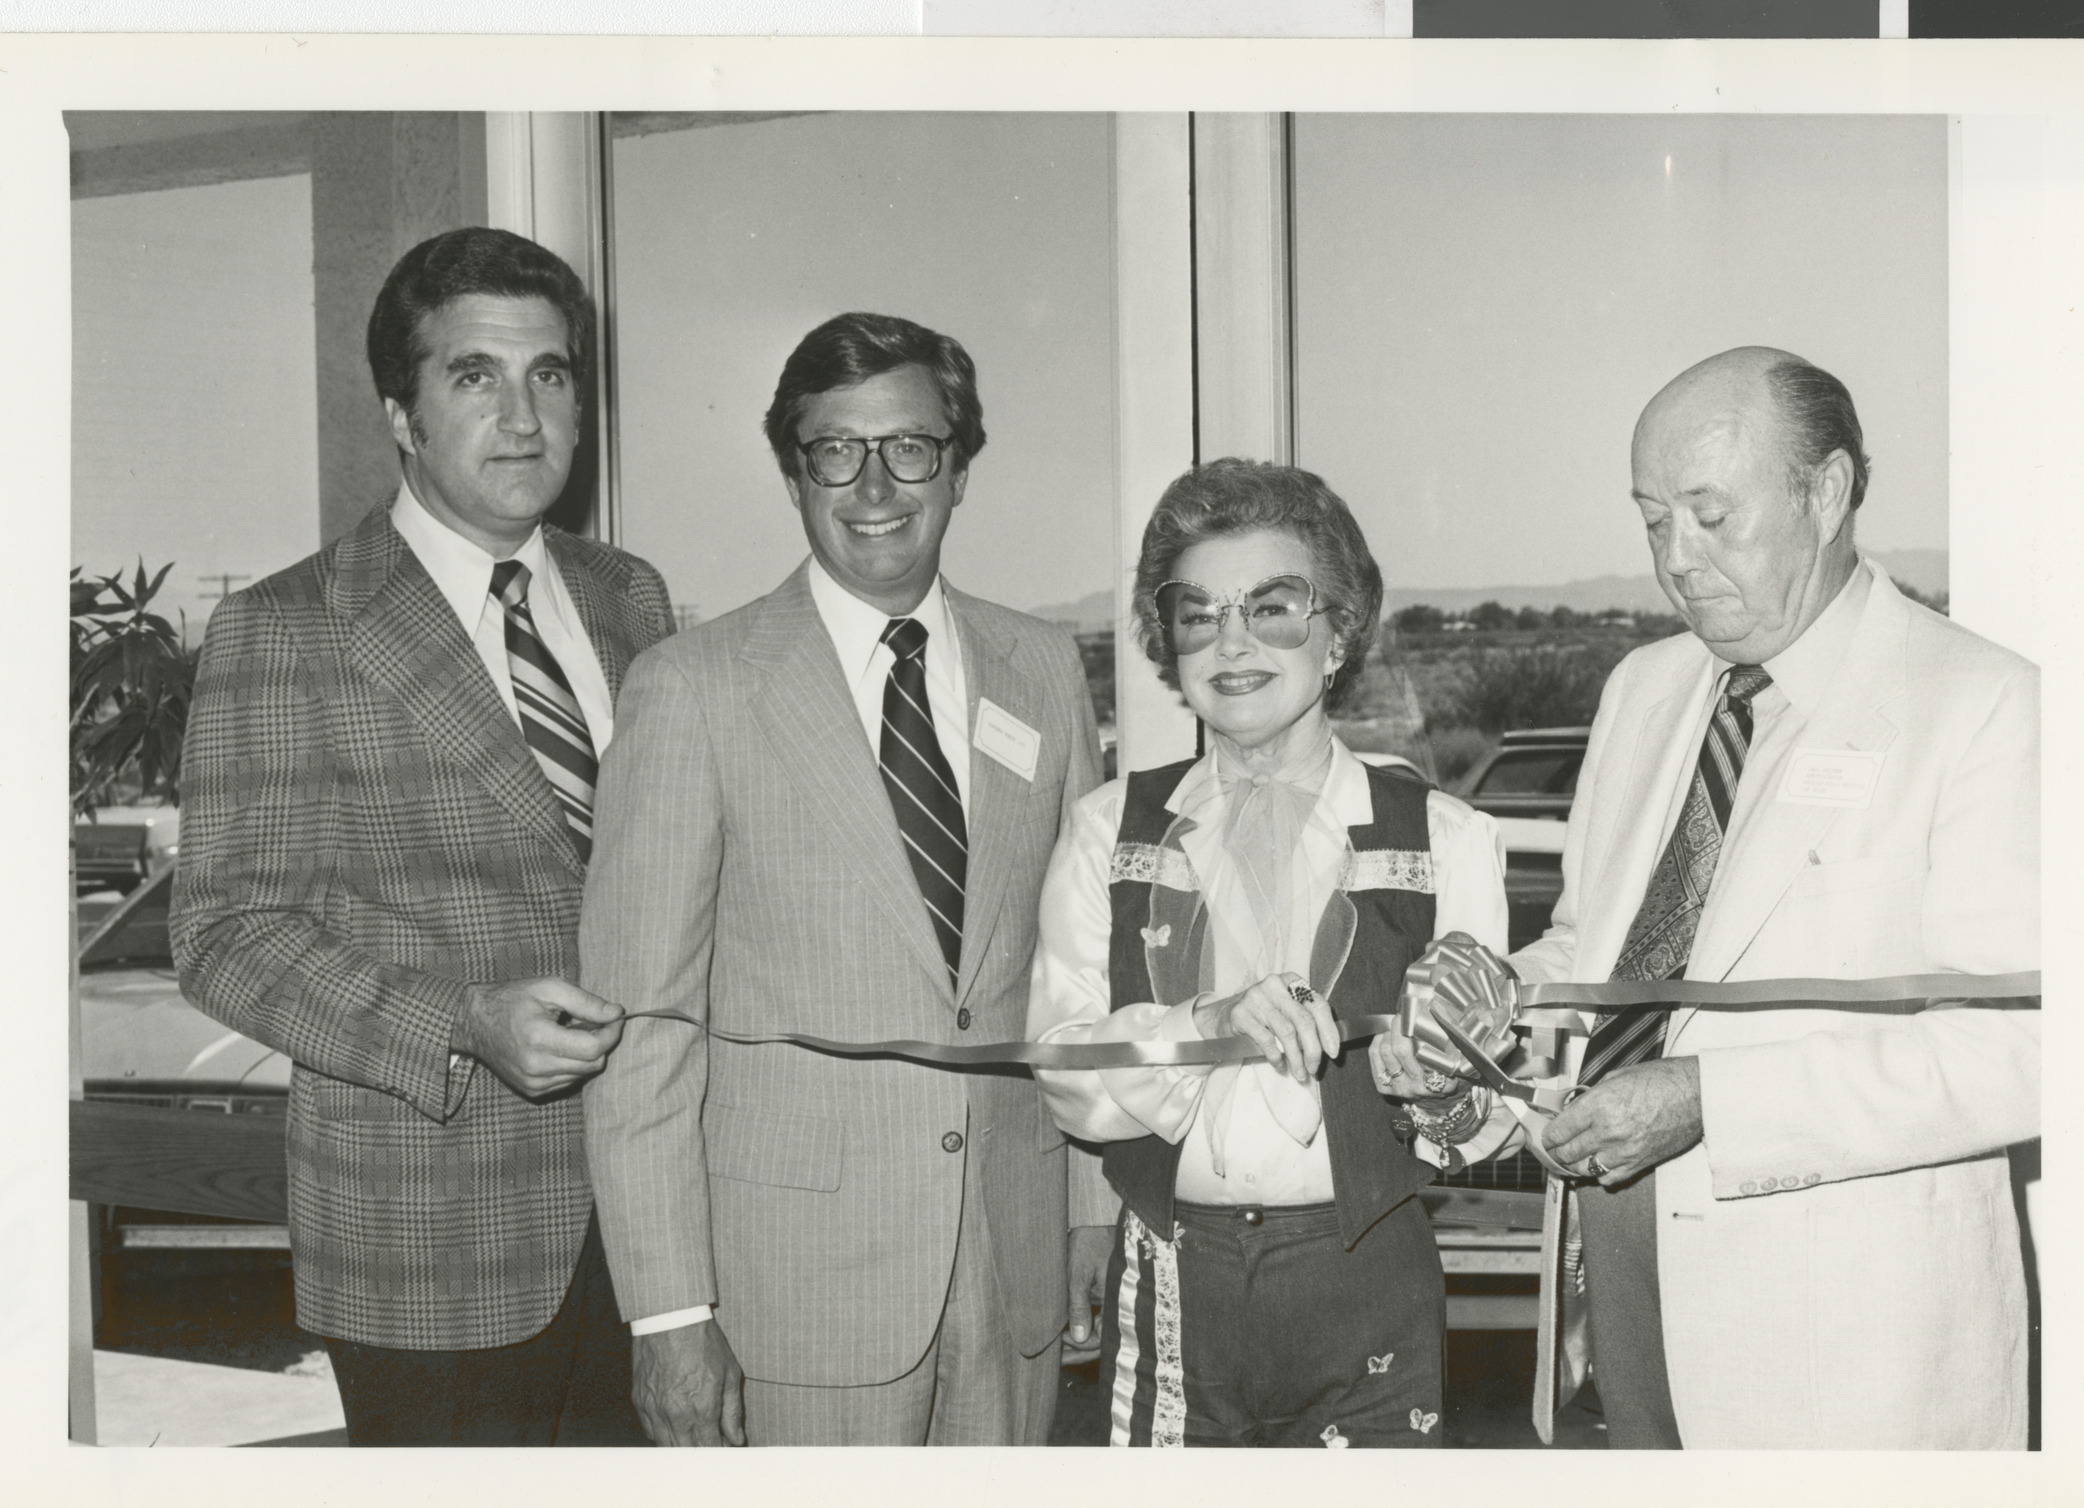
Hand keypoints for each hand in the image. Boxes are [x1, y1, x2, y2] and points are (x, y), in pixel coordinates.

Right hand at [451, 976, 623, 1099]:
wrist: (475, 1023)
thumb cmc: (512, 1000)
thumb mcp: (549, 988)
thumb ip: (585, 1001)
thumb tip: (617, 1013)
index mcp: (539, 1039)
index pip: (593, 1048)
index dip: (612, 1033)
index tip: (616, 1017)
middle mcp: (536, 1067)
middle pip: (593, 1064)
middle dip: (602, 1042)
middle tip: (594, 1021)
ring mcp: (533, 1083)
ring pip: (583, 1074)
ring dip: (586, 1054)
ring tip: (571, 1031)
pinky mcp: (532, 1090)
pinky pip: (568, 1081)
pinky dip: (572, 1064)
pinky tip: (559, 1046)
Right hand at [633, 1319, 745, 1446]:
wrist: (671, 1318)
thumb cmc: (703, 1342)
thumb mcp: (729, 1373)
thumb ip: (732, 1410)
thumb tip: (736, 1438)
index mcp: (702, 1409)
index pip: (710, 1450)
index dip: (718, 1454)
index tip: (724, 1449)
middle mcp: (676, 1415)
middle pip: (687, 1454)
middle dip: (700, 1455)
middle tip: (710, 1445)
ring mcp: (654, 1410)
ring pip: (666, 1447)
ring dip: (681, 1448)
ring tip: (694, 1437)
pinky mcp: (640, 1402)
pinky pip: (650, 1432)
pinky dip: (663, 1435)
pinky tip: (675, 1427)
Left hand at [1064, 1224, 1112, 1364]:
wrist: (1097, 1221)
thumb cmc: (1090, 1242)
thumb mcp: (1079, 1273)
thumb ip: (1079, 1305)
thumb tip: (1078, 1337)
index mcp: (1116, 1302)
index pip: (1100, 1339)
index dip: (1079, 1345)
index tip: (1059, 1340)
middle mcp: (1117, 1306)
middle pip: (1099, 1341)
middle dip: (1077, 1351)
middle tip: (1054, 1358)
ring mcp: (1112, 1303)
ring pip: (1097, 1332)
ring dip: (1078, 1340)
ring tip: (1057, 1348)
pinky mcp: (1107, 1297)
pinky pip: (1096, 1319)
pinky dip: (1081, 1327)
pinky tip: (1066, 1330)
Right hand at [1193, 973, 1338, 1084]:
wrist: (1223, 1017)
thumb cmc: (1263, 1016)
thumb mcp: (1286, 1010)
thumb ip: (1307, 1020)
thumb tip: (1330, 1046)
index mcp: (1291, 981)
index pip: (1317, 1005)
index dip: (1329, 1030)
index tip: (1333, 1053)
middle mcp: (1275, 984)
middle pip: (1304, 1020)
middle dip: (1313, 1050)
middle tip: (1313, 1069)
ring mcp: (1256, 997)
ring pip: (1287, 1032)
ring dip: (1296, 1058)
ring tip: (1299, 1073)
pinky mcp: (1241, 1013)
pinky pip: (1266, 1039)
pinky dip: (1276, 1056)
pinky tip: (1279, 1064)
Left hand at [1367, 1026, 1465, 1101]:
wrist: (1438, 1105)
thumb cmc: (1450, 1079)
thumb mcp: (1461, 1068)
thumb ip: (1456, 1050)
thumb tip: (1449, 1021)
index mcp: (1440, 1083)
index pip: (1425, 1055)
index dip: (1416, 1033)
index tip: (1414, 1018)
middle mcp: (1418, 1087)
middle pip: (1400, 1050)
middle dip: (1398, 1028)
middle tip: (1402, 1017)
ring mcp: (1400, 1088)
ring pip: (1384, 1052)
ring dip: (1387, 1034)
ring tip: (1395, 1027)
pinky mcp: (1385, 1088)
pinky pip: (1374, 1058)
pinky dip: (1377, 1042)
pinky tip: (1385, 1036)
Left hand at [1541, 1058, 1702, 1185]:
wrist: (1698, 1095)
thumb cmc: (1662, 1080)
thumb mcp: (1617, 1077)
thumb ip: (1591, 1096)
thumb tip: (1573, 1108)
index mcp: (1599, 1105)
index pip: (1559, 1130)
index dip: (1548, 1135)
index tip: (1546, 1136)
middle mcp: (1608, 1131)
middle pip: (1567, 1153)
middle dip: (1556, 1152)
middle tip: (1554, 1148)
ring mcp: (1624, 1151)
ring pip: (1584, 1170)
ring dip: (1574, 1165)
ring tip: (1570, 1159)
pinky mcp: (1640, 1163)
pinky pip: (1610, 1179)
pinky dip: (1599, 1175)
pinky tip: (1597, 1166)